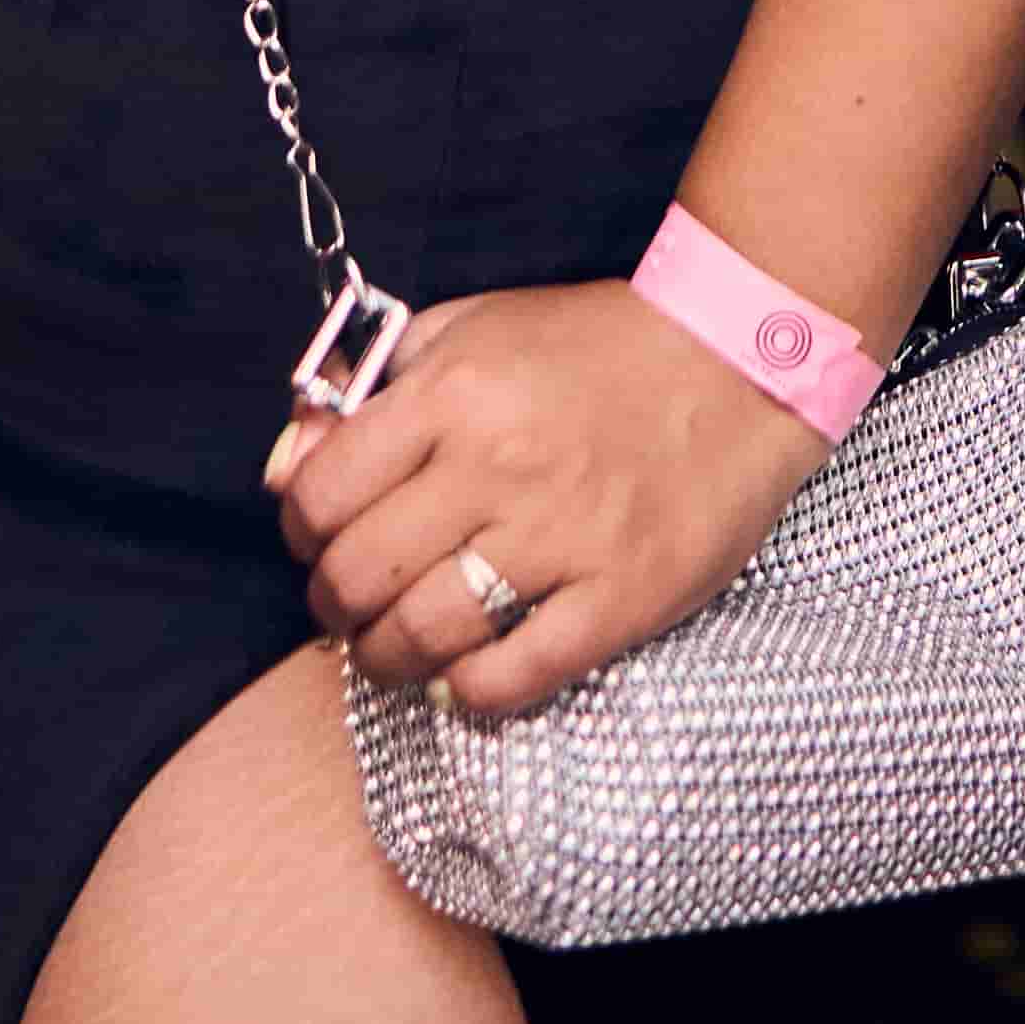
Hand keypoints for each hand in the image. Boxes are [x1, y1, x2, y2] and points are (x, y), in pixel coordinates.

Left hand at [267, 277, 819, 722]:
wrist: (737, 359)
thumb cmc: (593, 345)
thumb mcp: (472, 330)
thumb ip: (371, 387)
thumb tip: (287, 469)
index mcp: (454, 394)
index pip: (322, 491)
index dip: (299, 530)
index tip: (316, 541)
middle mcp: (498, 466)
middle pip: (360, 574)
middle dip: (332, 605)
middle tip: (347, 606)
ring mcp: (562, 539)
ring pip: (423, 636)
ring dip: (384, 659)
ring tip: (392, 648)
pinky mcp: (620, 598)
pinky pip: (512, 678)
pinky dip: (466, 693)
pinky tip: (461, 677)